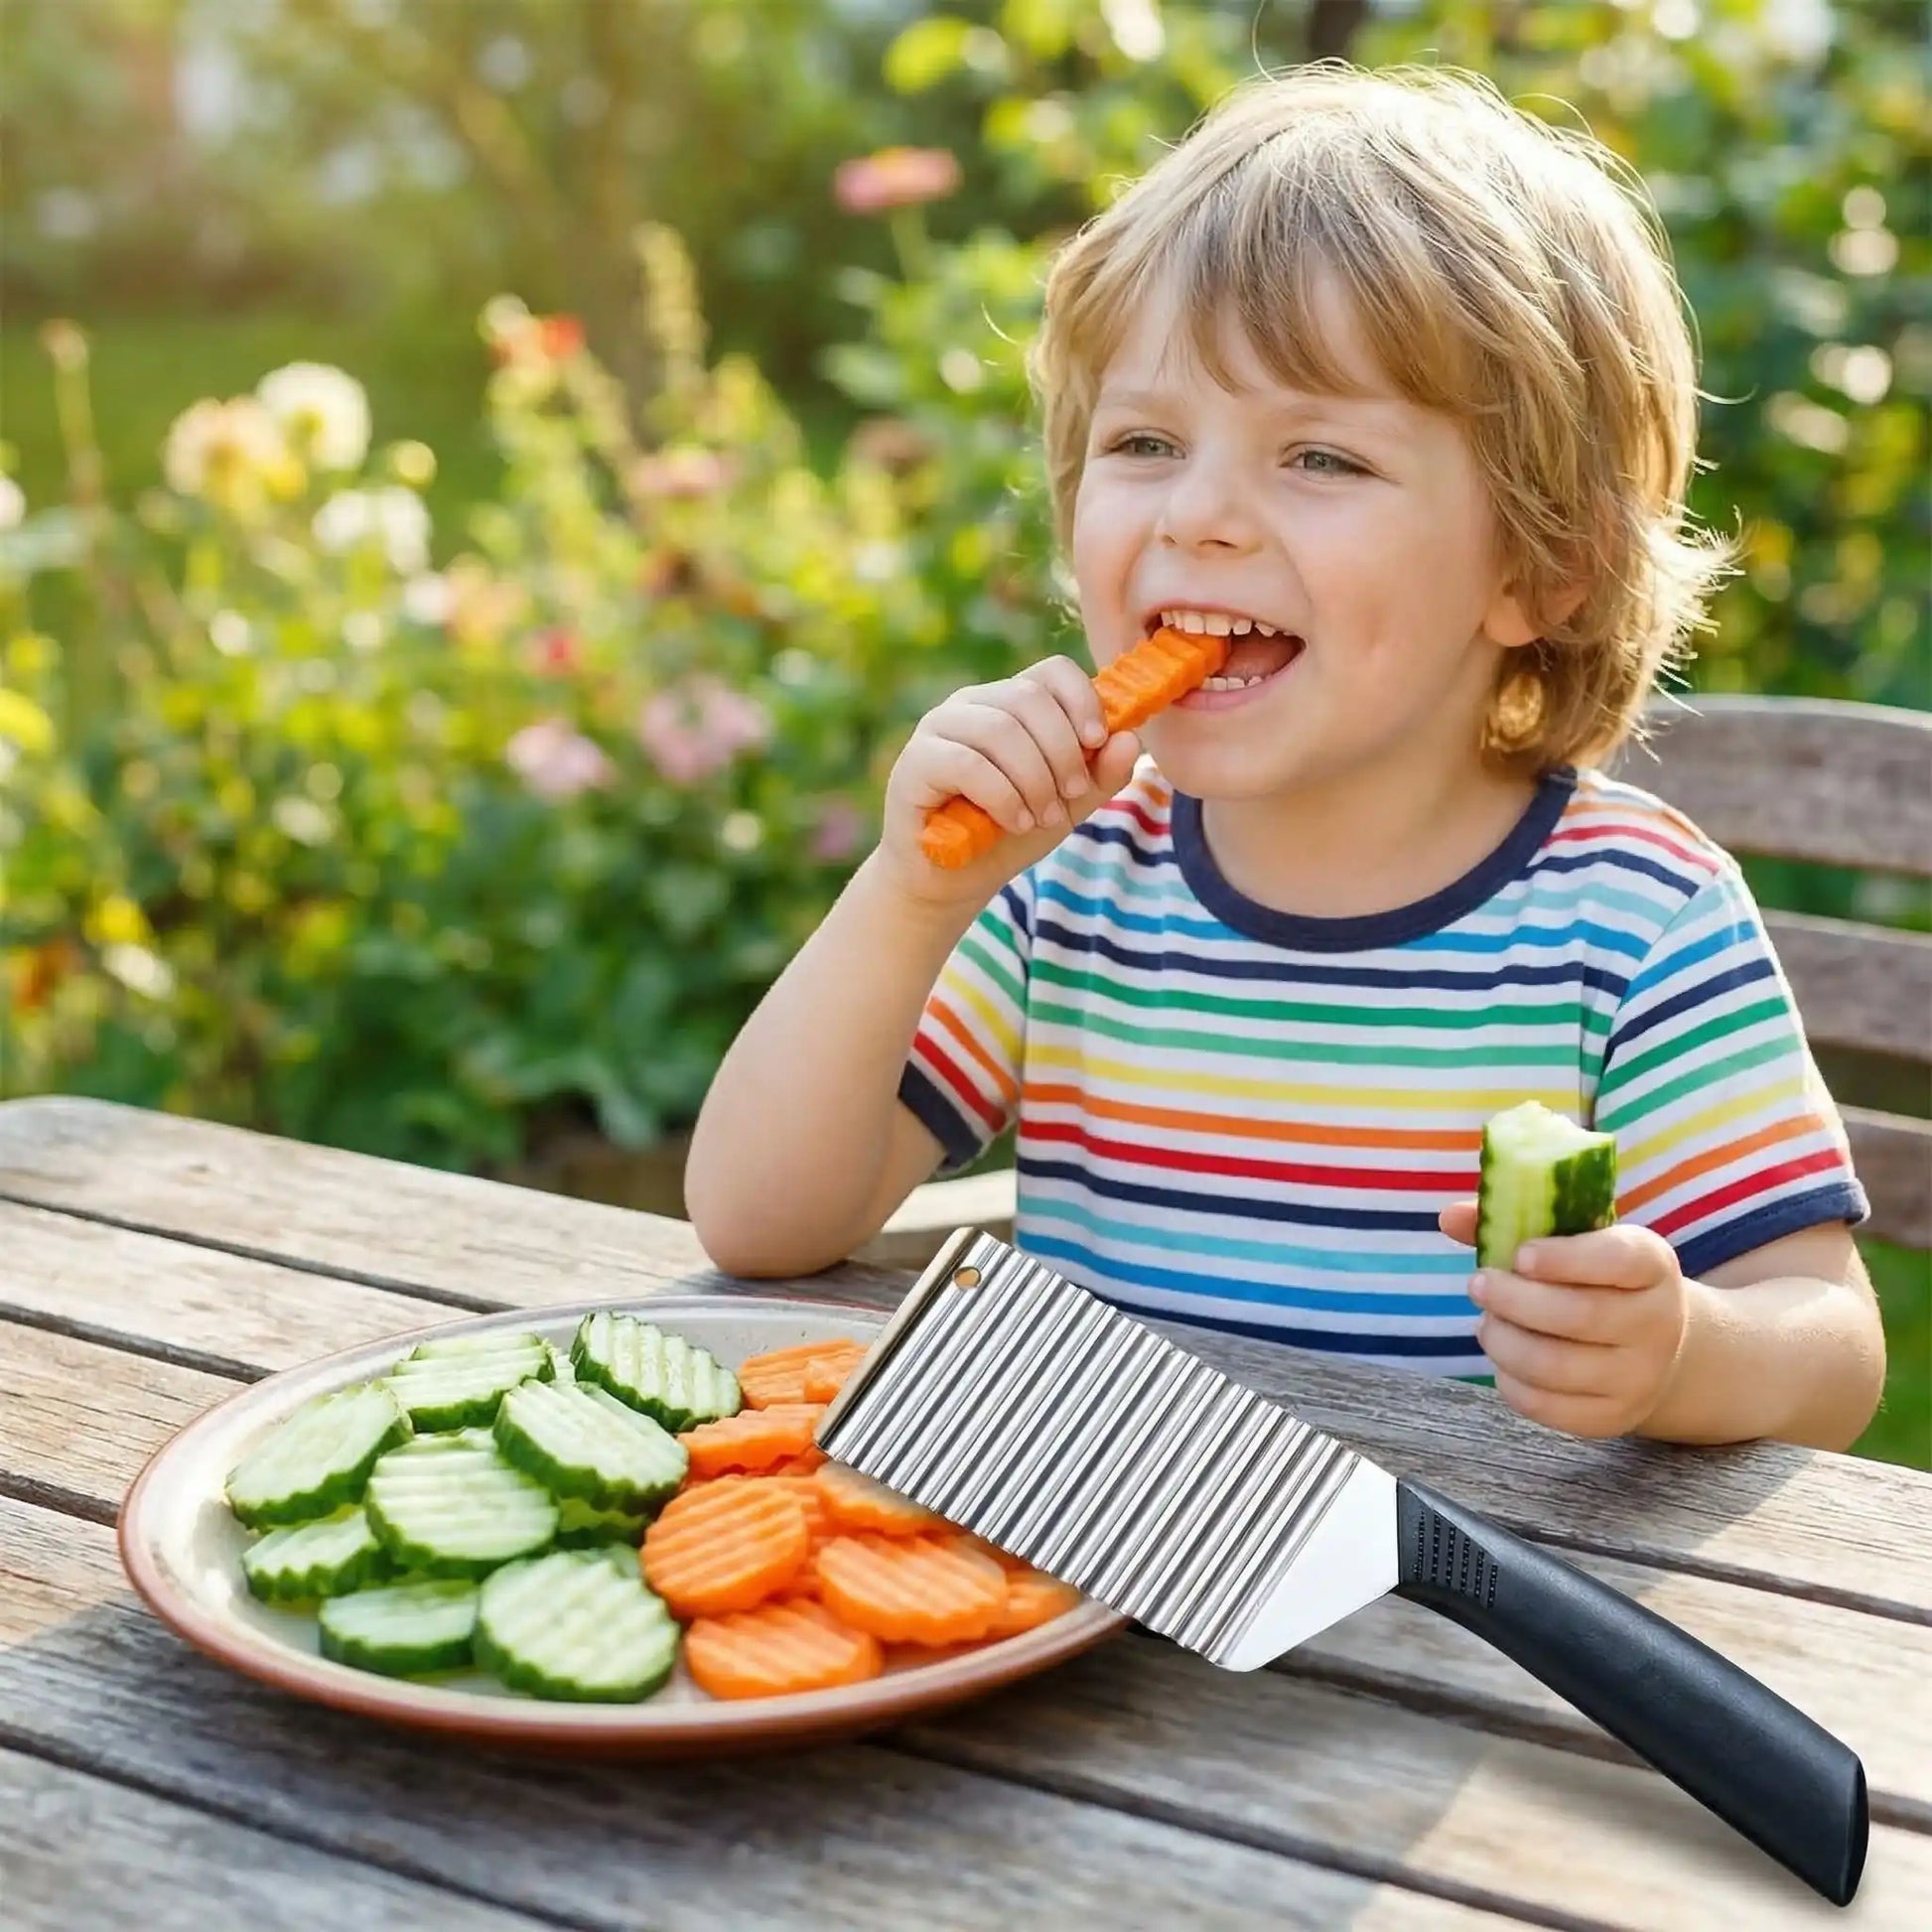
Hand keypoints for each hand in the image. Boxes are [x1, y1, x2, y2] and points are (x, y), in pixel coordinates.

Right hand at [876, 656, 1141, 904]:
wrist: (951, 881)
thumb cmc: (1006, 834)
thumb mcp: (1068, 805)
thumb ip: (1101, 775)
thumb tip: (1130, 739)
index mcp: (1010, 703)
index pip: (1053, 672)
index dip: (1082, 700)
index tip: (1098, 742)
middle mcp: (972, 704)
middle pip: (1029, 698)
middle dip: (1062, 750)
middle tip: (1071, 793)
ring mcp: (939, 728)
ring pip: (1001, 730)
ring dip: (1035, 779)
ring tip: (1043, 816)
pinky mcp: (915, 762)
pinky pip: (968, 763)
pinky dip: (1003, 796)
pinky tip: (1015, 822)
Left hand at [1439, 1203, 1691, 1437]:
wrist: (1654, 1347)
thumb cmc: (1597, 1280)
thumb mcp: (1574, 1241)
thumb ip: (1513, 1222)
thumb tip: (1449, 1218)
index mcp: (1651, 1265)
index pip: (1618, 1259)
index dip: (1564, 1258)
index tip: (1519, 1256)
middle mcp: (1657, 1323)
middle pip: (1579, 1315)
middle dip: (1514, 1300)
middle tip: (1478, 1285)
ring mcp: (1639, 1377)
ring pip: (1556, 1366)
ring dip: (1504, 1342)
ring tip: (1486, 1323)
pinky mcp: (1613, 1418)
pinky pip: (1549, 1407)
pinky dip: (1511, 1382)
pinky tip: (1503, 1359)